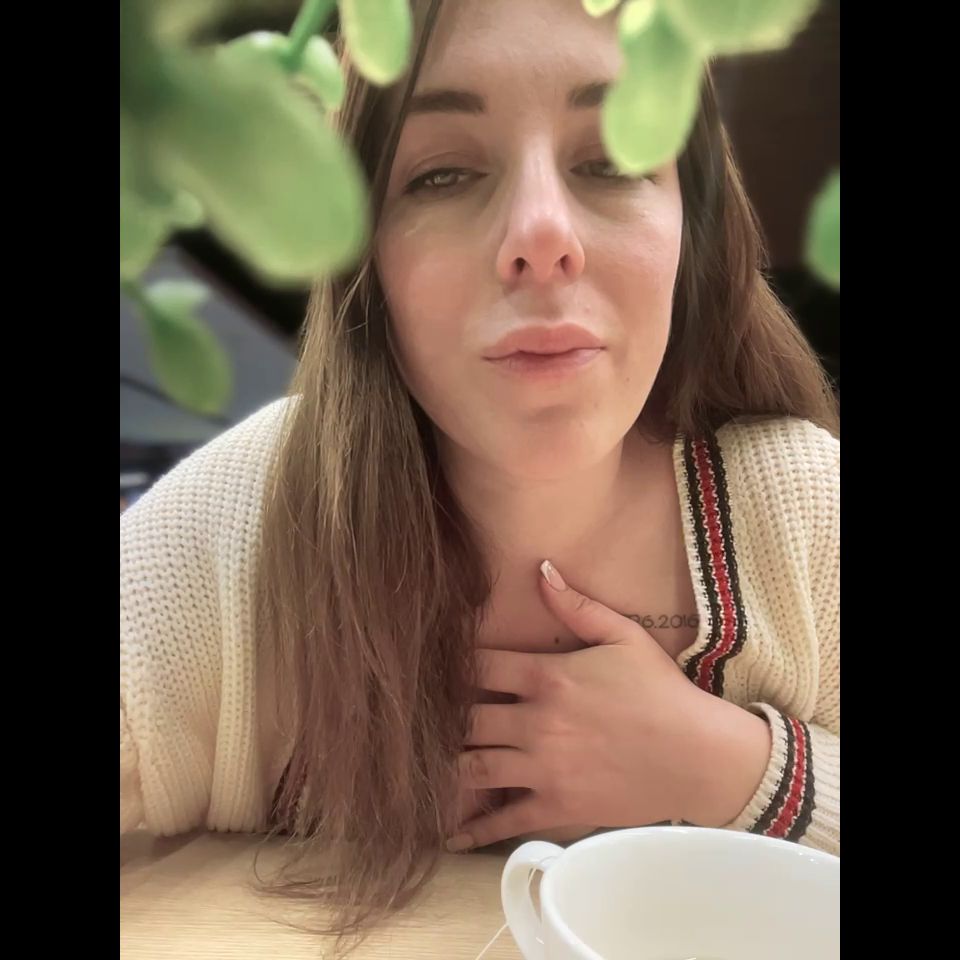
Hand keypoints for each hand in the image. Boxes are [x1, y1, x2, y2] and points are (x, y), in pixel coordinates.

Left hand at [447, 560, 769, 850]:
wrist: (697, 755)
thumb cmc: (661, 691)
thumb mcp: (623, 635)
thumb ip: (576, 605)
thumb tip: (541, 568)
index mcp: (547, 677)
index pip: (478, 666)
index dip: (451, 666)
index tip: (434, 668)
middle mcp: (536, 722)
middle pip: (465, 718)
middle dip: (443, 717)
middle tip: (425, 718)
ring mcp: (543, 767)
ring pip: (473, 767)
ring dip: (447, 764)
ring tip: (428, 763)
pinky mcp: (556, 805)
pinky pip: (504, 820)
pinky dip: (473, 829)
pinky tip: (447, 832)